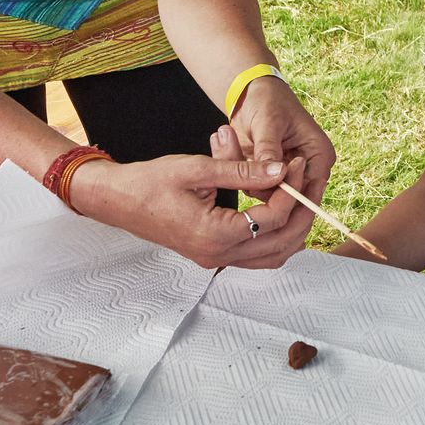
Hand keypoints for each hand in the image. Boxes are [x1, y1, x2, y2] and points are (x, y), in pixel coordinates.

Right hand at [70, 153, 303, 268]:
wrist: (118, 200)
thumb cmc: (152, 181)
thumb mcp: (198, 168)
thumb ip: (242, 170)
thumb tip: (280, 169)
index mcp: (214, 234)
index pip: (271, 218)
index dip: (290, 190)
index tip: (294, 164)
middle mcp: (218, 255)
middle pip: (282, 243)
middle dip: (300, 212)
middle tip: (305, 181)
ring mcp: (216, 260)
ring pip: (274, 256)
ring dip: (291, 228)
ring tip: (297, 195)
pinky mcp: (214, 256)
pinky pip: (257, 256)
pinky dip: (275, 236)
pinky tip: (277, 208)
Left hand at [223, 75, 336, 245]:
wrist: (252, 94)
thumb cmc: (268, 100)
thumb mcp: (269, 121)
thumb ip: (269, 150)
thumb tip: (274, 175)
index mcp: (318, 155)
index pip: (309, 188)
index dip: (285, 195)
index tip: (256, 185)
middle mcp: (306, 169)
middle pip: (288, 198)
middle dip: (260, 185)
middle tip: (236, 163)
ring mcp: (287, 175)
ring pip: (267, 195)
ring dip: (245, 179)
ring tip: (229, 148)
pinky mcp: (268, 177)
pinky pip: (253, 187)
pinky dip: (238, 175)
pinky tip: (226, 150)